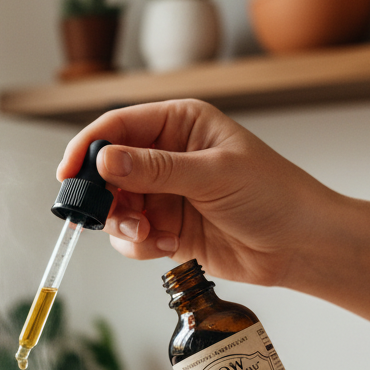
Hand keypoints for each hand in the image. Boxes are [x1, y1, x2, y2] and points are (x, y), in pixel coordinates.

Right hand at [56, 99, 343, 287]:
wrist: (301, 245)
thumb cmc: (273, 196)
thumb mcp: (212, 175)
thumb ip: (154, 168)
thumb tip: (104, 160)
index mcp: (180, 123)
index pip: (118, 126)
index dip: (87, 147)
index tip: (67, 173)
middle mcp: (167, 154)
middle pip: (108, 169)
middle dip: (104, 195)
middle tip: (103, 215)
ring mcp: (166, 192)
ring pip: (115, 206)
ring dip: (122, 224)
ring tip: (148, 235)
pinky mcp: (167, 227)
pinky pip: (131, 235)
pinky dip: (139, 245)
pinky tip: (165, 246)